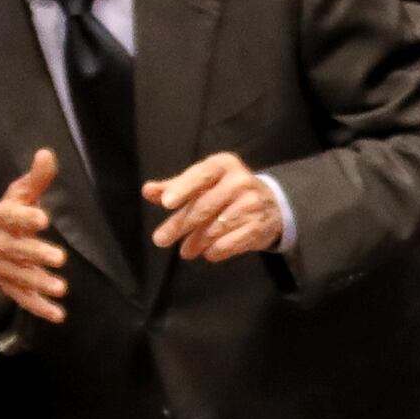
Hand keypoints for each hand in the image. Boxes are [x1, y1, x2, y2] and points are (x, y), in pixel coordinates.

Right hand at [0, 147, 73, 327]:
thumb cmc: (9, 217)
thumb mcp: (19, 195)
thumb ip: (36, 179)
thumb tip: (47, 153)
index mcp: (0, 217)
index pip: (10, 216)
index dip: (25, 218)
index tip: (44, 219)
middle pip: (15, 250)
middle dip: (35, 254)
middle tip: (59, 258)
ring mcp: (2, 268)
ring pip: (18, 277)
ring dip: (39, 283)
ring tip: (61, 288)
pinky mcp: (9, 287)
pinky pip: (21, 299)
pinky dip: (38, 308)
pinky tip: (58, 315)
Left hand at [143, 148, 283, 264]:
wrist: (271, 204)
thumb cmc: (227, 190)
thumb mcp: (203, 182)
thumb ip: (174, 186)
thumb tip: (148, 191)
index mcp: (224, 164)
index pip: (200, 175)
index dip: (183, 188)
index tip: (166, 203)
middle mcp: (240, 181)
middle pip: (204, 206)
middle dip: (180, 224)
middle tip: (161, 239)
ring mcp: (252, 204)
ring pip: (215, 227)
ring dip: (196, 241)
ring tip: (185, 251)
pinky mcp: (258, 226)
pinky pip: (231, 242)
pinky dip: (216, 250)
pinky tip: (207, 253)